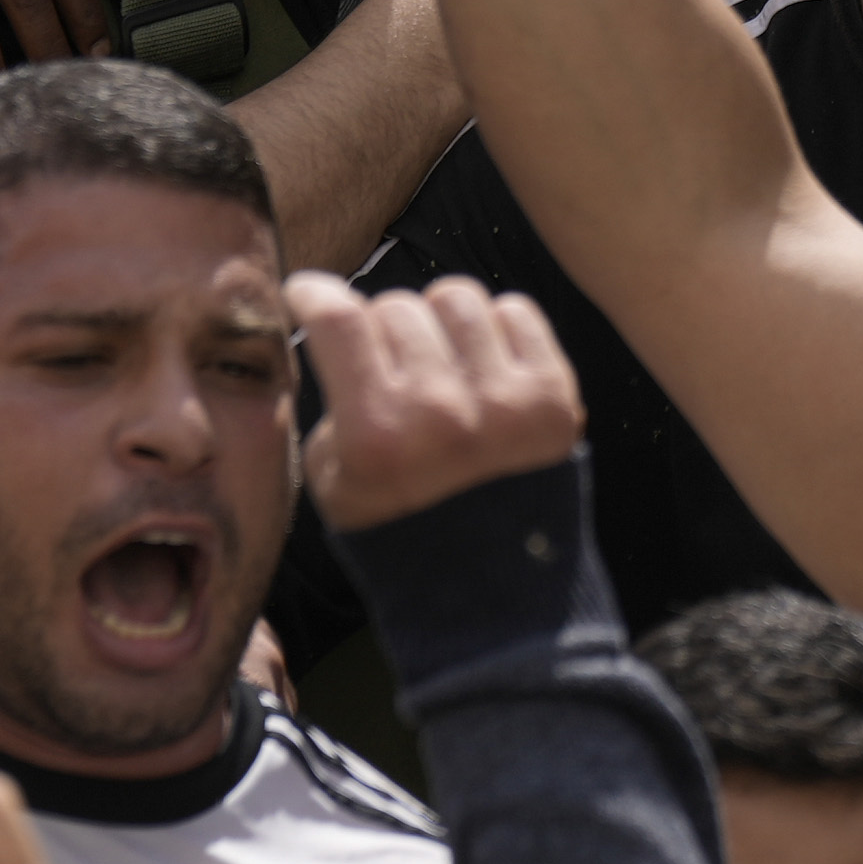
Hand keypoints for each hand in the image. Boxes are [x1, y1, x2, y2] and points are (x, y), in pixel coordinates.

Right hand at [288, 269, 586, 532]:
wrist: (490, 572)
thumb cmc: (398, 519)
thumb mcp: (332, 476)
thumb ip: (329, 395)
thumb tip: (324, 311)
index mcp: (378, 435)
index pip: (338, 320)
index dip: (314, 292)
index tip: (308, 292)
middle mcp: (441, 413)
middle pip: (395, 305)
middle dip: (382, 329)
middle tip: (390, 367)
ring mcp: (504, 402)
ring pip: (455, 298)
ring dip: (440, 324)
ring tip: (442, 367)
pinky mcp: (553, 395)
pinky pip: (514, 310)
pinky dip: (495, 331)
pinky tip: (485, 372)